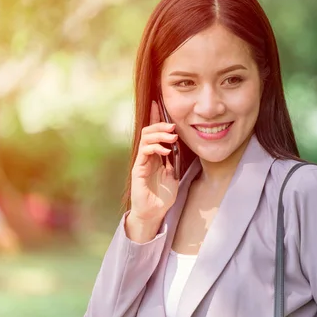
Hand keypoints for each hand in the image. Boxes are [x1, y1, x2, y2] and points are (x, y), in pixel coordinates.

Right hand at [129, 101, 179, 228]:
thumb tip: (178, 146)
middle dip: (160, 124)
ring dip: (159, 134)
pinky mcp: (138, 169)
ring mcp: (142, 162)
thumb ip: (175, 160)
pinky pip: (144, 152)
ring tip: (172, 137)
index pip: (154, 132)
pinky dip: (156, 148)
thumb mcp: (174, 174)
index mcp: (156, 155)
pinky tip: (166, 150)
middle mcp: (147, 156)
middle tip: (173, 126)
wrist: (154, 213)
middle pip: (148, 131)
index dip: (155, 117)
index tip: (158, 103)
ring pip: (146, 139)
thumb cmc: (163, 196)